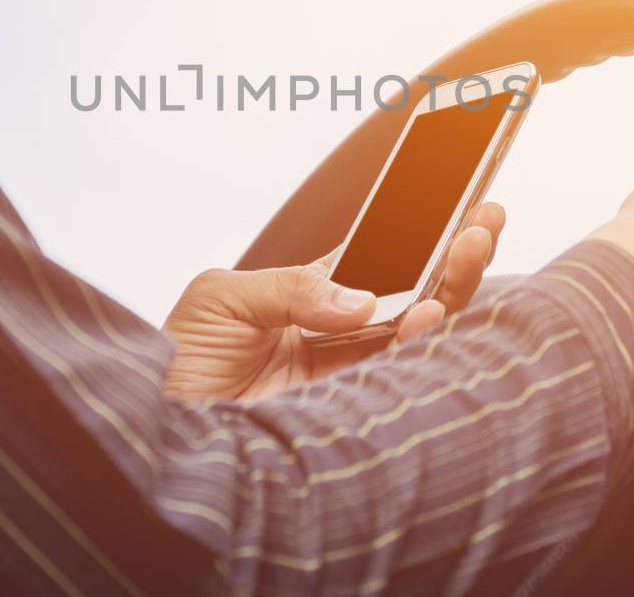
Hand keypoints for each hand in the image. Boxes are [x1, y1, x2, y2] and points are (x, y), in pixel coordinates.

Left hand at [162, 203, 505, 401]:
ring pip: (412, 333)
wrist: (148, 434)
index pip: (375, 259)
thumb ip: (292, 289)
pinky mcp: (340, 415)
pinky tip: (431, 314)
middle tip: (484, 220)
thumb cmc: (171, 364)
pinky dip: (415, 345)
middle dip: (452, 256)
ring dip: (447, 291)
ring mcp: (339, 376)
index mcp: (305, 299)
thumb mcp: (221, 300)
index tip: (456, 199)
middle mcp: (331, 336)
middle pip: (409, 294)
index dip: (418, 233)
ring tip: (470, 250)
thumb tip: (361, 297)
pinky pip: (391, 377)